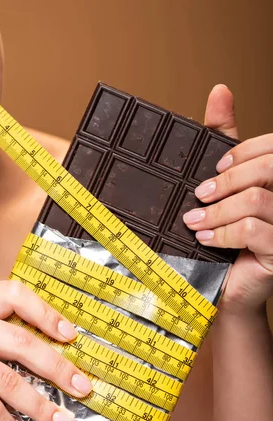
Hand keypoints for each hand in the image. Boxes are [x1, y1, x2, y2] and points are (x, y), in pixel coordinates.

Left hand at [183, 84, 272, 313]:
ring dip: (218, 211)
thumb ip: (222, 141)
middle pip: (269, 168)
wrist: (224, 288)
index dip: (244, 152)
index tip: (216, 168)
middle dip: (227, 180)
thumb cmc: (223, 237)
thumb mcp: (221, 185)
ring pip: (258, 199)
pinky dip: (225, 232)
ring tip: (195, 222)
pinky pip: (254, 229)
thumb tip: (220, 92)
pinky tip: (207, 239)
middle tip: (200, 195)